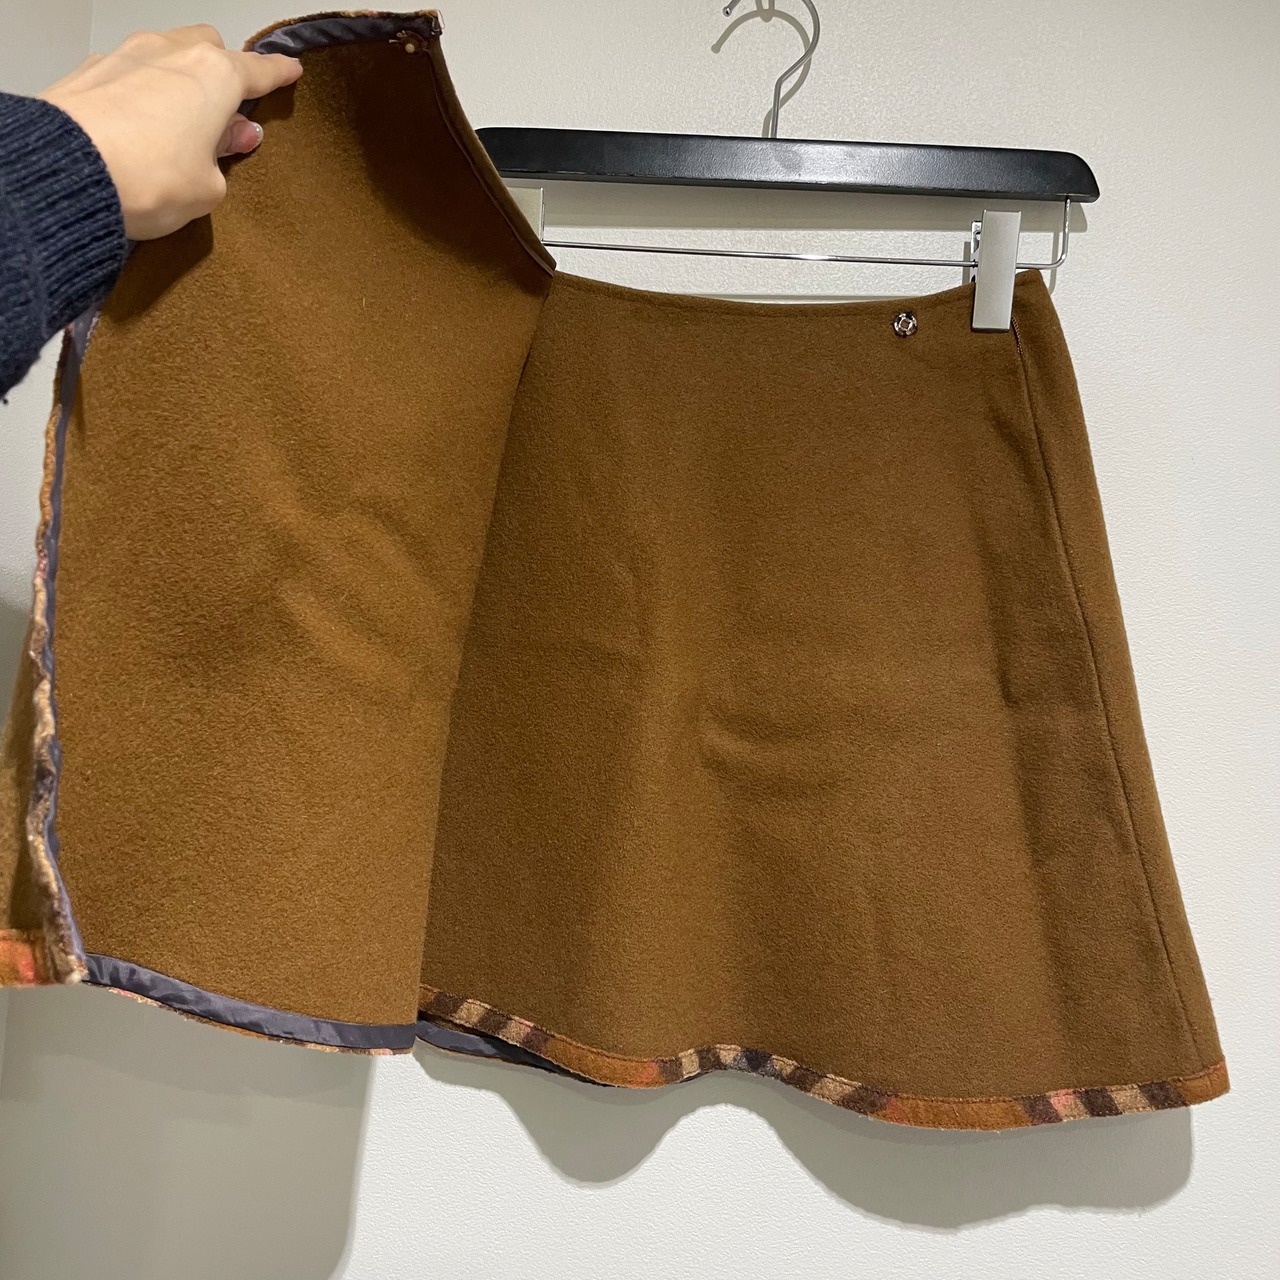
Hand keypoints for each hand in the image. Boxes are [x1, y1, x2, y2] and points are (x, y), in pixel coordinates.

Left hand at [39, 24, 301, 239]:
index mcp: (216, 76)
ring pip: (165, 55)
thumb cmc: (152, 178)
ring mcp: (127, 56)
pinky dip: (141, 93)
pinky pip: (129, 73)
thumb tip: (232, 136)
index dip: (278, 73)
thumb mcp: (209, 186)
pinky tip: (137, 126)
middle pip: (207, 47)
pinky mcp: (90, 71)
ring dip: (177, 81)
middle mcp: (172, 53)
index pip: (258, 70)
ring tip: (177, 124)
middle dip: (219, 71)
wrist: (71, 173)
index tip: (290, 71)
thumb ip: (225, 157)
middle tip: (224, 113)